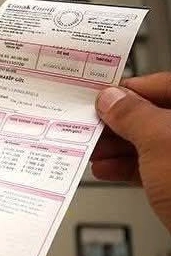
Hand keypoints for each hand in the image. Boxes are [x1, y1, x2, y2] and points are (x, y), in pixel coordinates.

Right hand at [92, 72, 170, 231]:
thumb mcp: (161, 142)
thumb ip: (133, 116)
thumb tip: (112, 99)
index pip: (164, 85)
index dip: (129, 90)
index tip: (101, 97)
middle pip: (154, 115)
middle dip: (118, 124)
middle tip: (91, 127)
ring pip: (150, 143)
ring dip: (117, 148)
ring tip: (93, 151)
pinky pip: (151, 167)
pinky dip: (127, 168)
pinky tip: (107, 170)